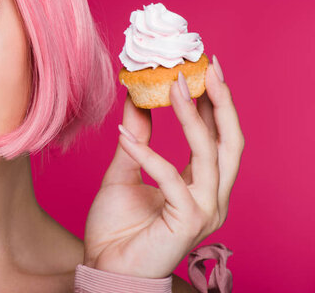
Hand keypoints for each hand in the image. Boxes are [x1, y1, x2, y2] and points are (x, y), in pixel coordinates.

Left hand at [82, 56, 242, 278]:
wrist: (104, 266)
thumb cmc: (117, 226)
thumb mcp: (124, 172)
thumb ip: (136, 139)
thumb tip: (136, 99)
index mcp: (200, 184)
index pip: (216, 136)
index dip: (212, 102)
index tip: (201, 68)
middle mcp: (211, 196)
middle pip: (229, 141)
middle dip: (221, 101)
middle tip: (206, 66)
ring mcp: (204, 210)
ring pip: (209, 154)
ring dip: (191, 116)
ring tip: (172, 85)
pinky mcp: (188, 222)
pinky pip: (172, 178)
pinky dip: (149, 154)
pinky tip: (124, 133)